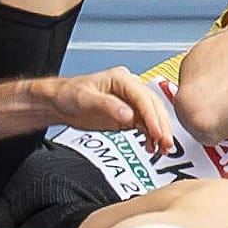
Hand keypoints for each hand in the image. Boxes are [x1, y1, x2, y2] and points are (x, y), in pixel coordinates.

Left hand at [51, 67, 172, 152]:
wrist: (61, 103)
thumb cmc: (70, 94)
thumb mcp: (86, 99)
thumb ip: (108, 106)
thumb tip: (129, 115)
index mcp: (122, 79)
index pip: (144, 98)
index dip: (152, 116)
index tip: (157, 131)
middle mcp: (130, 88)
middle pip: (154, 107)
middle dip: (162, 126)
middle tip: (166, 143)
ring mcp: (131, 102)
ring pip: (153, 117)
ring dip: (160, 132)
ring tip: (163, 148)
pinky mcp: (129, 115)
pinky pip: (146, 125)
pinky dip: (152, 136)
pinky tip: (152, 146)